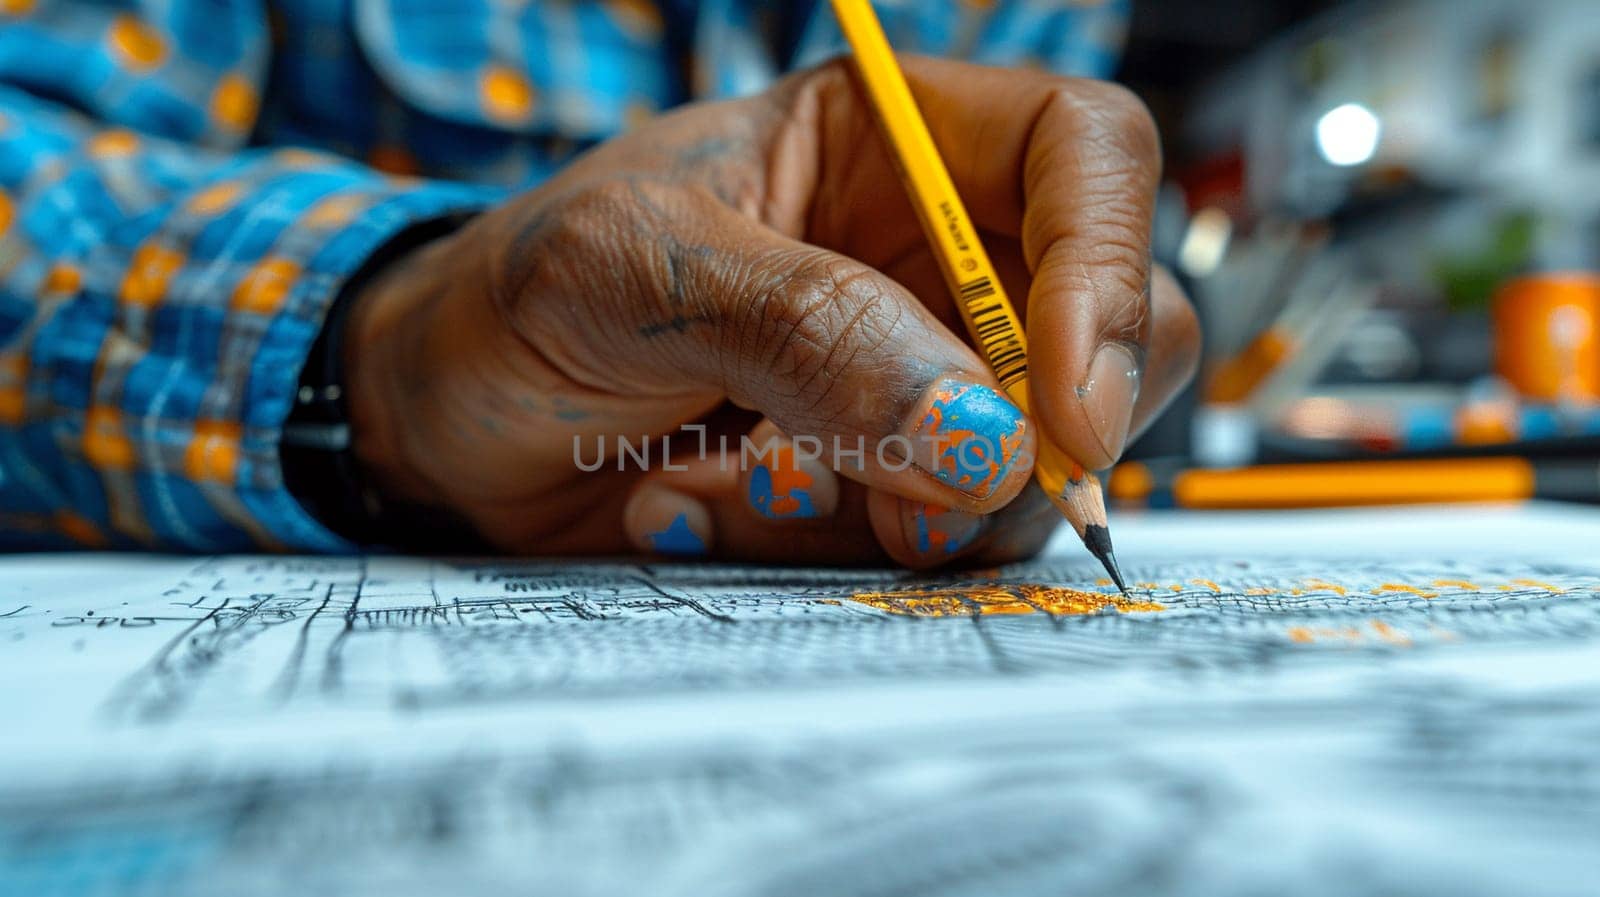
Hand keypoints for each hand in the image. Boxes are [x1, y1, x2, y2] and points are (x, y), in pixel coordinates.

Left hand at [344, 56, 1198, 566]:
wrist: (445, 420)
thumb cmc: (520, 294)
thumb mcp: (637, 269)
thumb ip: (809, 330)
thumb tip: (985, 436)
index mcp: (894, 142)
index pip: (1086, 156)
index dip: (1105, 270)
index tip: (1062, 405)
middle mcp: (930, 260)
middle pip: (1107, 331)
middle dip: (1027, 431)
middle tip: (911, 493)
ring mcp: (915, 381)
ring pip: (1027, 465)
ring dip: (892, 511)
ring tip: (725, 483)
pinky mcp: (878, 483)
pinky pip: (929, 542)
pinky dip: (824, 555)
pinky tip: (701, 509)